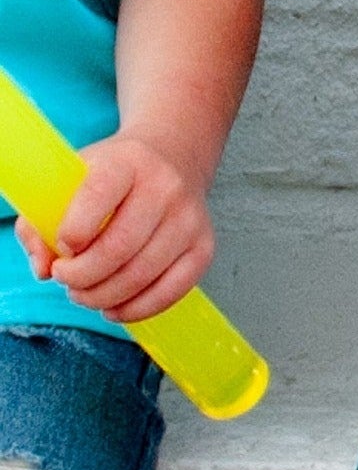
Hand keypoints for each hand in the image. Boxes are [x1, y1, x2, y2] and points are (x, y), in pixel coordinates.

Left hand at [14, 133, 214, 323]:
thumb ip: (43, 222)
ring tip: (85, 296)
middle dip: (84, 275)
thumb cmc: (116, 176)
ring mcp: (188, 222)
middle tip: (67, 281)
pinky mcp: (203, 249)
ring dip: (106, 296)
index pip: (97, 197)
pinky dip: (137, 308)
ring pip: (143, 275)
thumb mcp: (74, 178)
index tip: (62, 250)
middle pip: (120, 247)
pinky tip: (114, 308)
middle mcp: (164, 190)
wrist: (174, 161)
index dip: (73, 232)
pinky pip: (170, 291)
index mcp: (126, 163)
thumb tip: (44, 269)